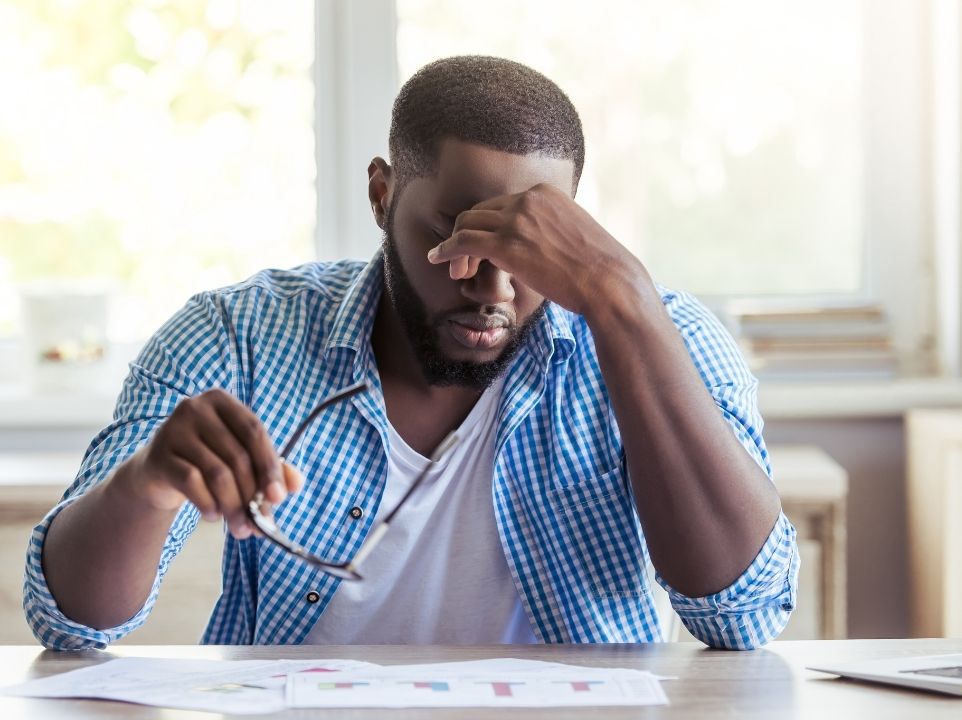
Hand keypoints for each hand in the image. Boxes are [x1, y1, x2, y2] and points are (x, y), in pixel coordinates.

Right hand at [115, 389, 303, 538]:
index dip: (270, 465)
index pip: (254, 431)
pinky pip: (191, 483)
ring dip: (233, 506)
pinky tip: (213, 516)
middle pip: (237, 456)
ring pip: (217, 473)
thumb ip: (270, 468)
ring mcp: (173, 429)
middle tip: (257, 523)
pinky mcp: (158, 455)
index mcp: (222, 401)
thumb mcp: (240, 458)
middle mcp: (195, 408)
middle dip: (251, 495)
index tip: (279, 497)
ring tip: (239, 527)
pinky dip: (208, 504)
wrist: (158, 472)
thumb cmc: (208, 460)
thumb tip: (295, 485)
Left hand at [427, 183, 647, 315]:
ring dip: (454, 246)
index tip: (482, 246)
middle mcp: (527, 199)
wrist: (608, 282)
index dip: (486, 225)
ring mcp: (516, 219)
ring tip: (453, 267)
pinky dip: (446, 250)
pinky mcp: (506, 244)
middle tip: (463, 261)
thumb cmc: (598, 268)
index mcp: (544, 193)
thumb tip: (539, 245)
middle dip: (466, 233)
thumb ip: (550, 229)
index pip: (501, 203)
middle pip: (479, 210)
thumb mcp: (573, 233)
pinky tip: (438, 260)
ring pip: (466, 224)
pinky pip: (463, 242)